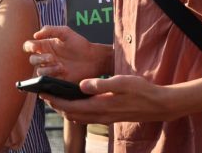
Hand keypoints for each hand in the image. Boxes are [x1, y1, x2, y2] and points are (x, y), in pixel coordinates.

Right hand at [23, 26, 110, 82]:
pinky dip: (52, 76)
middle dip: (40, 59)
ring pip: (39, 71)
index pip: (29, 46)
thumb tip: (35, 35)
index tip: (35, 46)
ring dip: (47, 69)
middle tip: (52, 58)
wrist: (93, 58)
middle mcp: (45, 58)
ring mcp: (51, 69)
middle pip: (32, 60)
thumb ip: (50, 30)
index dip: (29, 47)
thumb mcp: (65, 32)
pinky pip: (47, 80)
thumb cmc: (79, 44)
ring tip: (61, 66)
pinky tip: (62, 71)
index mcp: (45, 46)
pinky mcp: (57, 79)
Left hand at [41, 75, 170, 123]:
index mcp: (100, 106)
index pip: (70, 106)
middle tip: (44, 95)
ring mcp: (105, 118)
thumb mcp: (122, 83)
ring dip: (65, 109)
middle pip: (71, 114)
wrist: (159, 105)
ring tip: (55, 98)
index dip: (55, 101)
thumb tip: (81, 85)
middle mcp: (100, 115)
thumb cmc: (141, 91)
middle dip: (56, 106)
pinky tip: (75, 102)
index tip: (42, 94)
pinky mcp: (109, 117)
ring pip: (78, 117)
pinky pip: (86, 117)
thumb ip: (100, 84)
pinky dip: (76, 111)